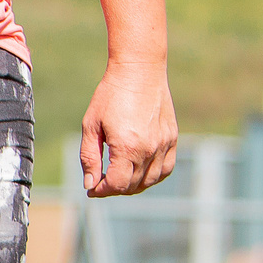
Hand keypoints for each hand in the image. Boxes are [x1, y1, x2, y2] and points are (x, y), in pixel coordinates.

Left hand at [79, 60, 176, 196]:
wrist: (139, 71)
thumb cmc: (110, 96)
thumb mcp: (91, 126)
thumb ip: (89, 158)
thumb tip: (90, 184)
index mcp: (127, 147)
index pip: (117, 185)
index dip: (102, 191)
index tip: (92, 189)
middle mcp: (149, 149)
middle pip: (133, 185)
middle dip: (114, 189)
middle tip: (100, 182)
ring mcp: (164, 144)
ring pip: (151, 181)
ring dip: (133, 186)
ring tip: (118, 178)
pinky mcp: (172, 138)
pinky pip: (166, 169)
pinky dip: (152, 177)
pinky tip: (139, 172)